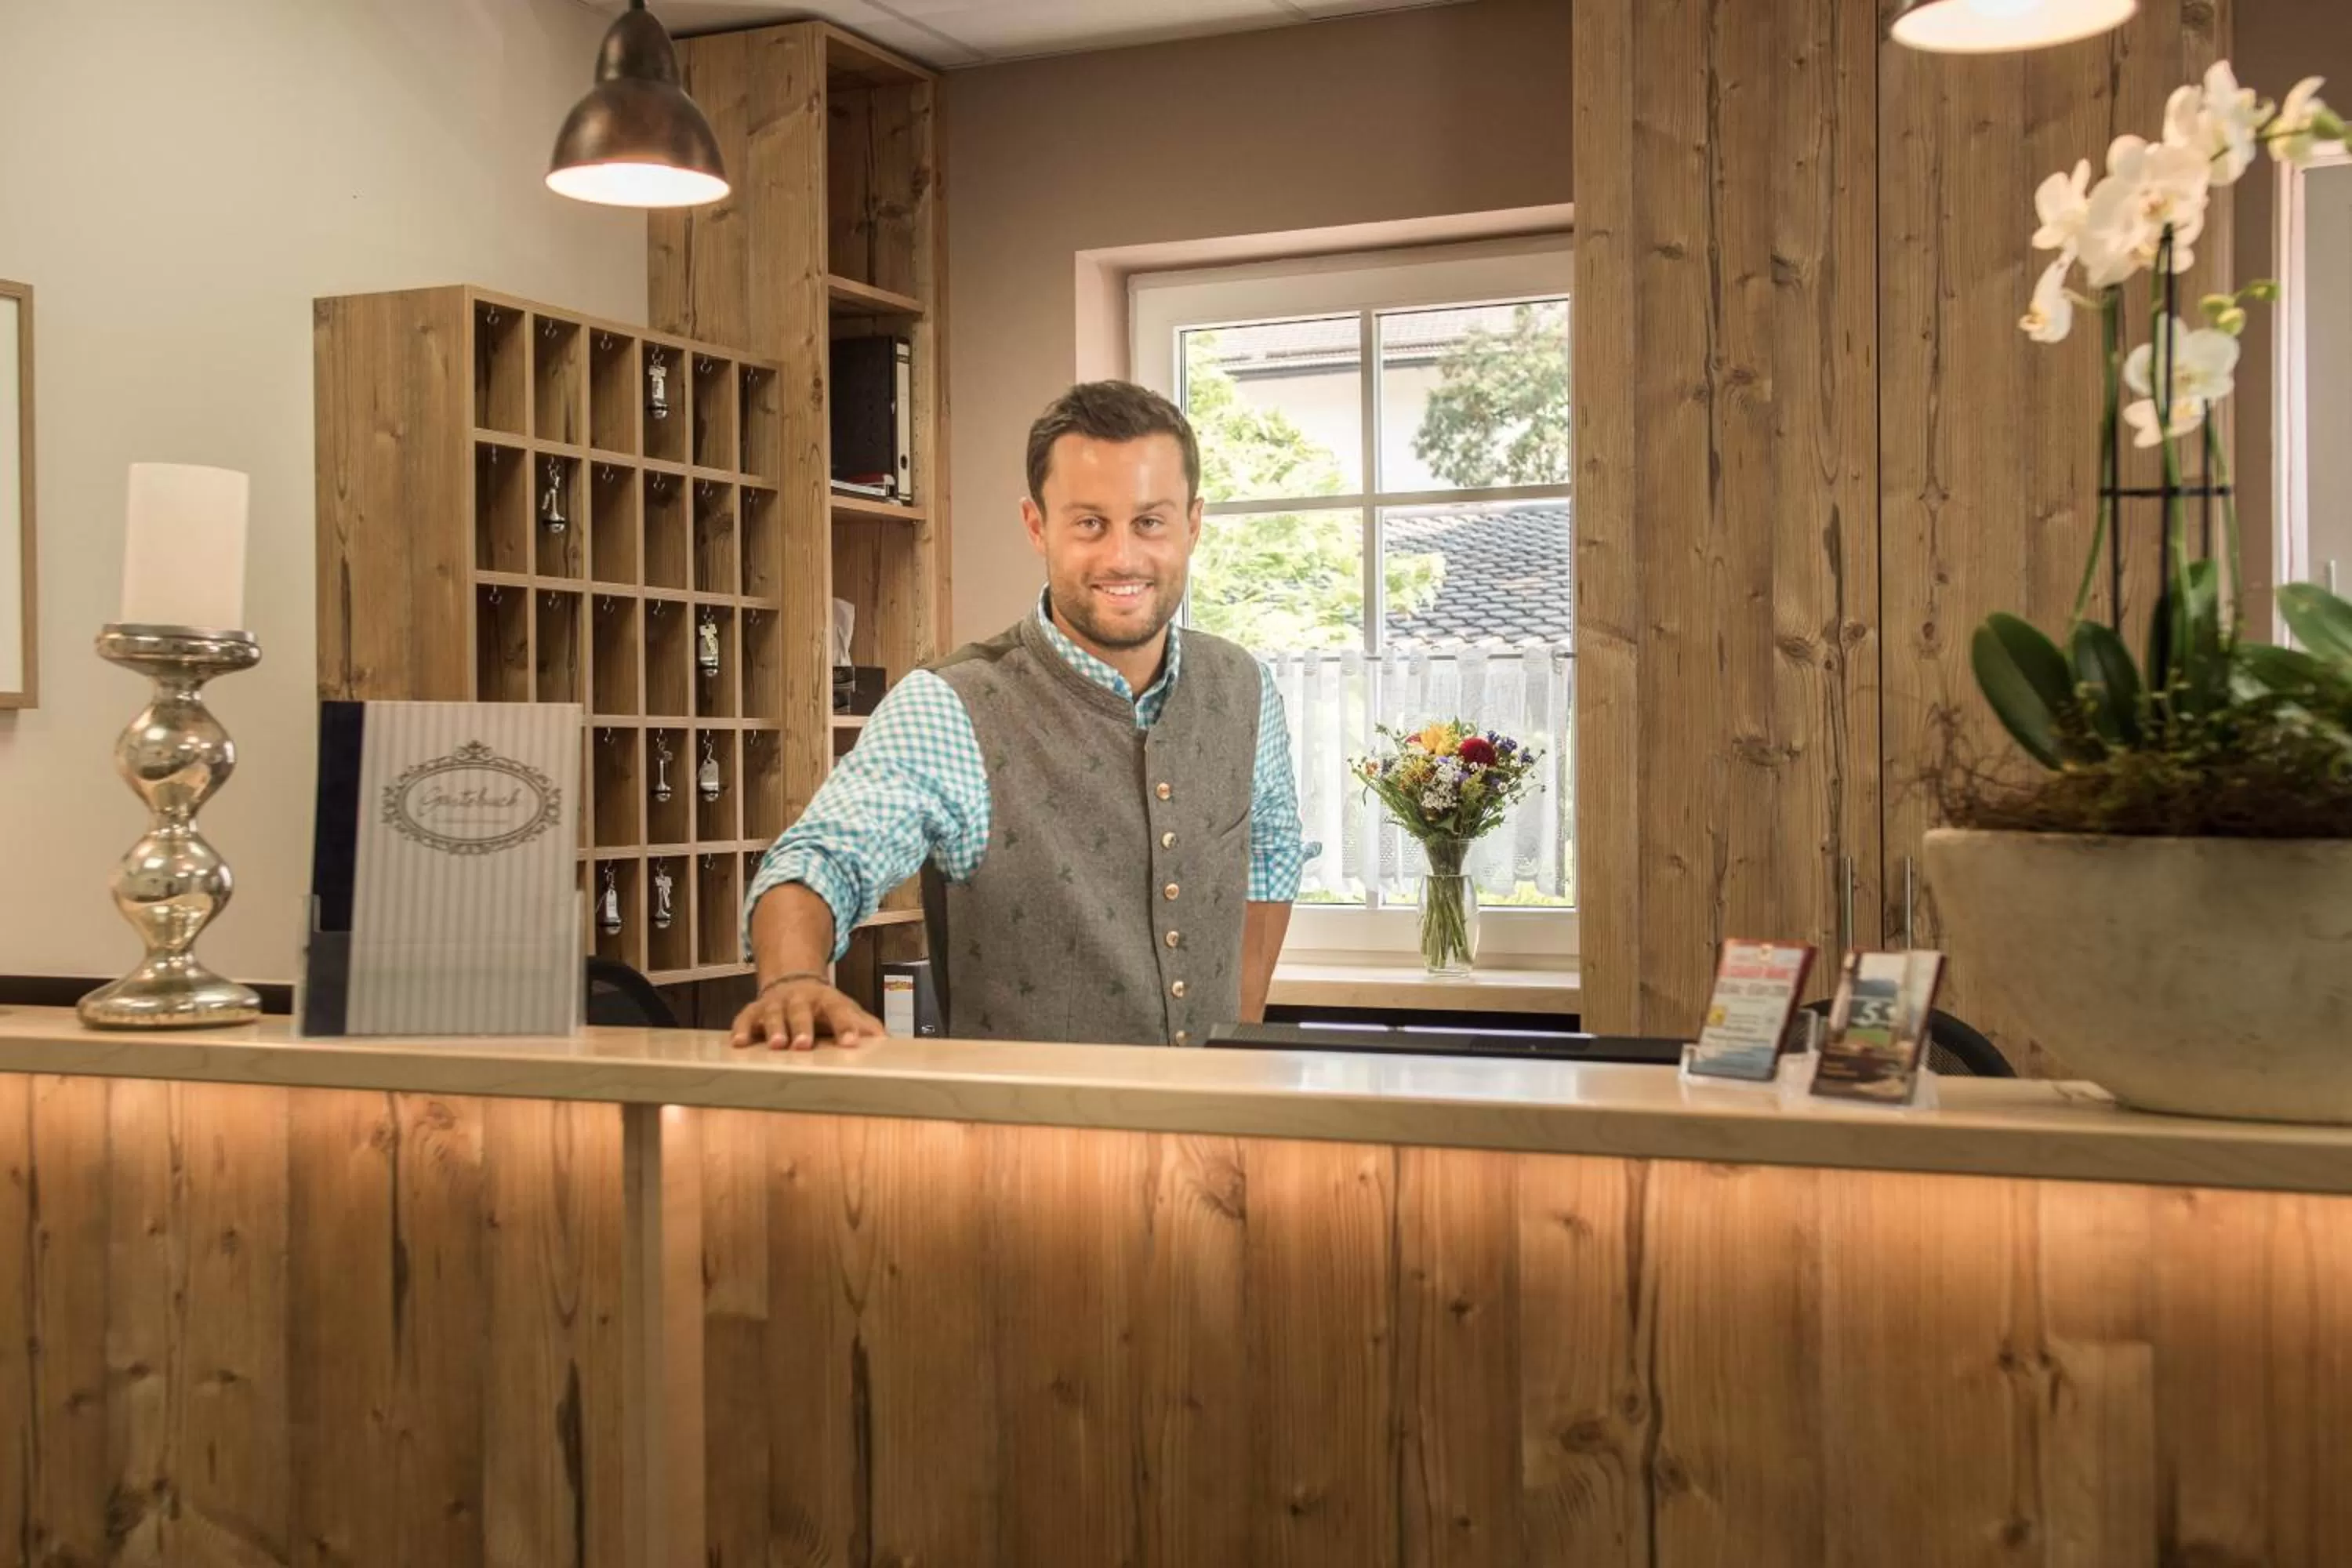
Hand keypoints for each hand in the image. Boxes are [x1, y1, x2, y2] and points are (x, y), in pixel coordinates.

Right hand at [730, 976, 885, 1051]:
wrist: (794, 979)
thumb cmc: (824, 1005)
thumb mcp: (846, 1009)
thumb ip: (864, 1025)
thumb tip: (887, 1041)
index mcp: (827, 999)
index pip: (839, 1011)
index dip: (846, 1026)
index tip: (852, 1043)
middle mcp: (800, 999)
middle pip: (802, 1012)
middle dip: (802, 1028)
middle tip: (804, 1045)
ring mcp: (776, 1003)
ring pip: (774, 1014)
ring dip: (774, 1029)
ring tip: (776, 1045)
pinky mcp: (755, 1009)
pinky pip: (746, 1018)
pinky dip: (741, 1029)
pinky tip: (739, 1043)